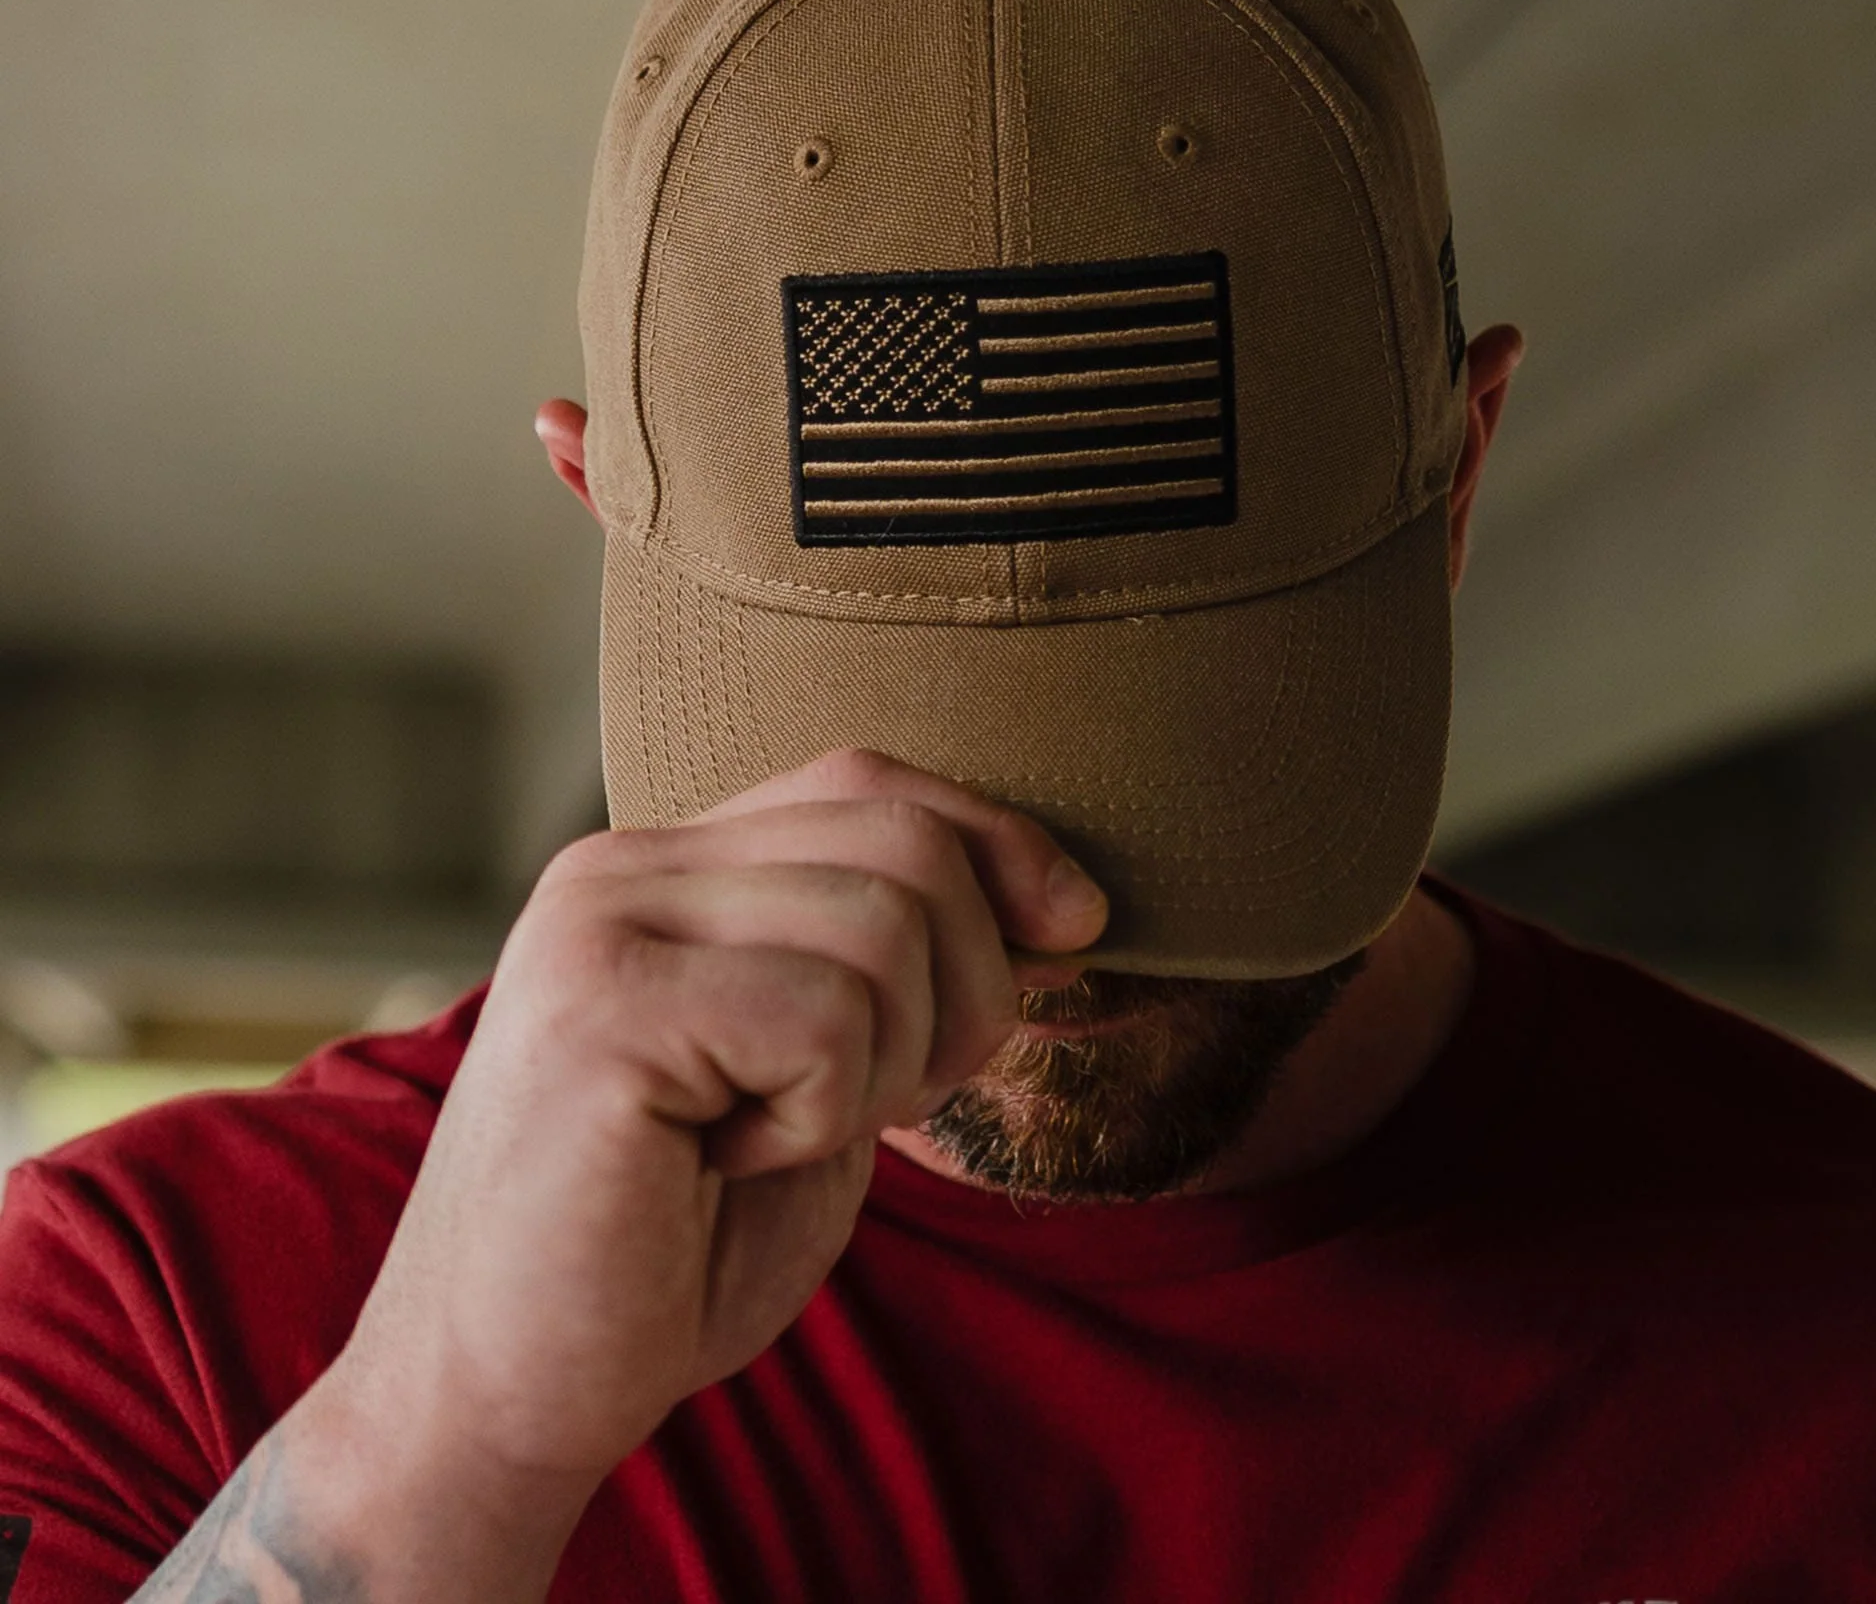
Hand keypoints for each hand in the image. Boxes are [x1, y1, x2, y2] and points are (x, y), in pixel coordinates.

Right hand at [326, 748, 1107, 1527]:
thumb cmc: (671, 1245)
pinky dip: (823, 1117)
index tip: (1072, 926)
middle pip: (903, 841)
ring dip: (887, 1067)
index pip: (870, 781)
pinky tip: (727, 1160)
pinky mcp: (602, 1011)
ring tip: (779, 1134)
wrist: (503, 1394)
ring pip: (885, 929)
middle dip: (968, 985)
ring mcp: (602, 928)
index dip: (997, 842)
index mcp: (664, 868)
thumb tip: (1055, 900)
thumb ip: (887, 966)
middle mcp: (622, 869)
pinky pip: (824, 1021)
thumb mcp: (814, 1077)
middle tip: (893, 1099)